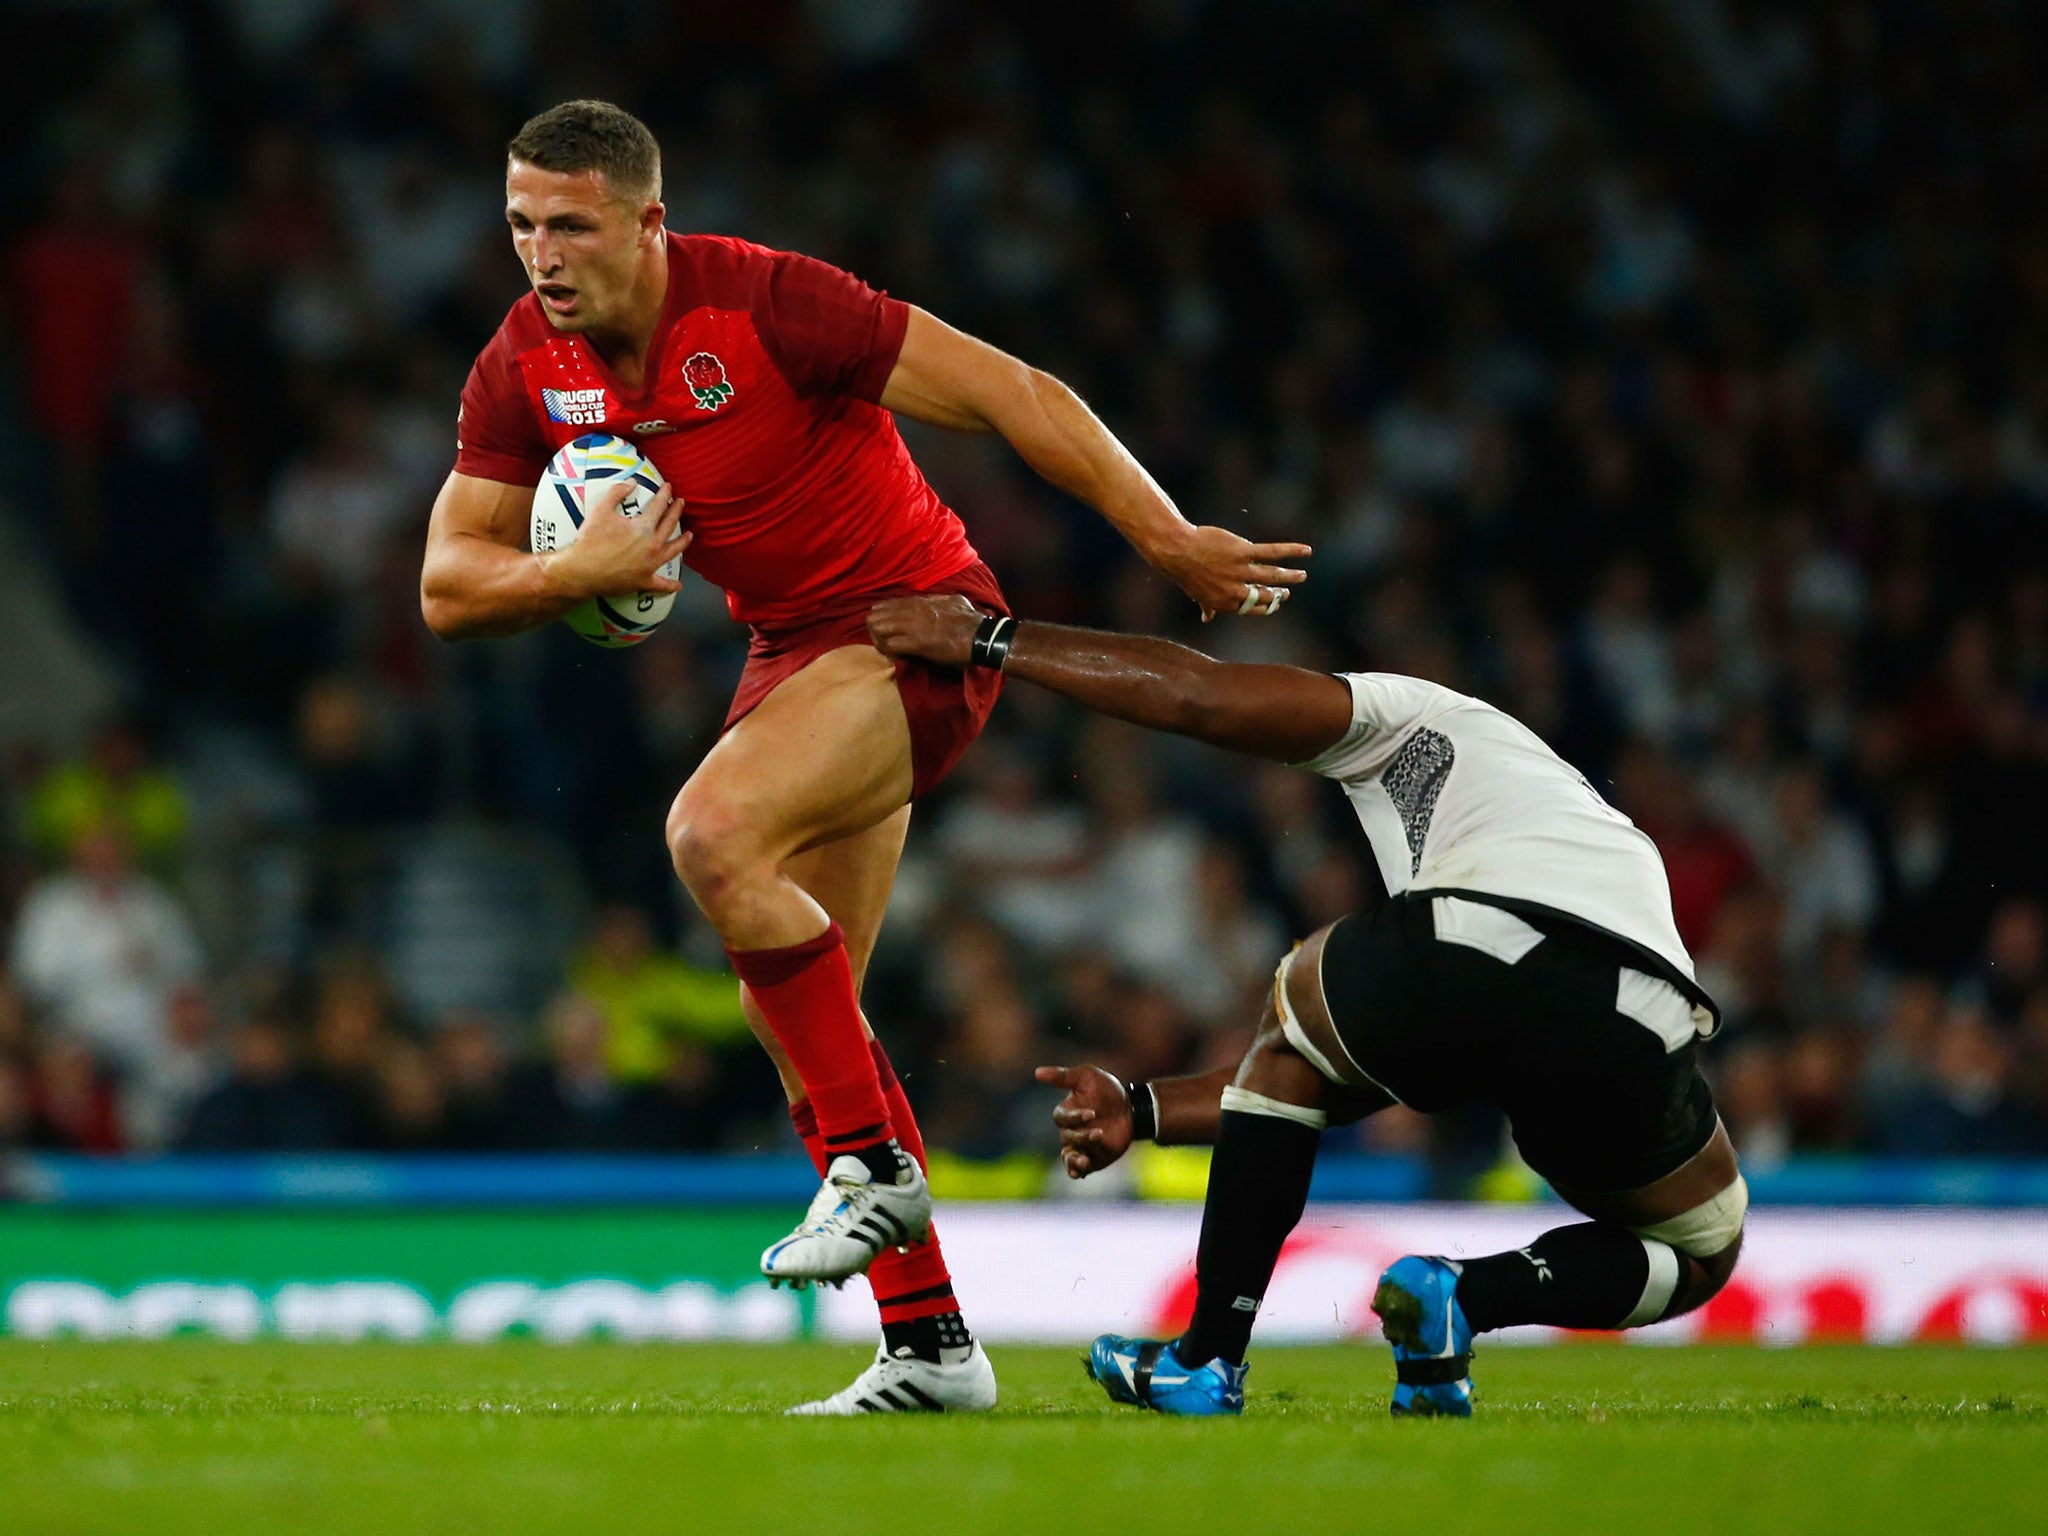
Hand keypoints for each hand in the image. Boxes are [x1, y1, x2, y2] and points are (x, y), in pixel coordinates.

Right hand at [538, 479, 689, 600]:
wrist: (582, 571)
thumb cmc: (590, 541)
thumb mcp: (600, 510)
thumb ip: (616, 493)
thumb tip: (632, 482)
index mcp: (643, 527)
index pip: (659, 506)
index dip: (664, 494)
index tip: (668, 487)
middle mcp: (652, 545)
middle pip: (670, 525)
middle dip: (676, 512)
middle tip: (680, 503)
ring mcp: (651, 565)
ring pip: (673, 551)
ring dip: (683, 542)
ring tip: (689, 535)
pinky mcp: (645, 581)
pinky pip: (662, 584)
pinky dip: (671, 585)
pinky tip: (678, 585)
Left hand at [867, 592, 987, 665]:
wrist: (982, 636)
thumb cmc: (971, 620)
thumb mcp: (953, 600)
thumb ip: (938, 600)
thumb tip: (933, 600)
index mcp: (919, 602)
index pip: (886, 604)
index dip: (883, 618)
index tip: (889, 629)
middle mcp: (912, 611)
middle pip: (874, 615)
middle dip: (875, 630)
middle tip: (885, 642)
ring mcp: (913, 626)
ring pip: (877, 629)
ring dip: (879, 641)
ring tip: (889, 650)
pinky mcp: (916, 643)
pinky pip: (889, 646)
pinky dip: (889, 653)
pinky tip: (897, 657)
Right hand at [1036, 1064, 1133, 1178]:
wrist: (1132, 1109)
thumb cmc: (1107, 1090)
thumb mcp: (1087, 1076)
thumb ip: (1063, 1076)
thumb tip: (1037, 1072)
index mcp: (1066, 1112)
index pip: (1061, 1118)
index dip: (1075, 1117)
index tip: (1092, 1113)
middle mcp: (1070, 1131)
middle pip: (1067, 1138)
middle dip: (1082, 1137)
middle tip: (1098, 1133)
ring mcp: (1081, 1146)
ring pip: (1069, 1157)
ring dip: (1075, 1159)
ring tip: (1083, 1161)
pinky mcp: (1094, 1159)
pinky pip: (1081, 1168)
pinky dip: (1076, 1171)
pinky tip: (1078, 1173)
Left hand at [1149, 525, 1311, 621]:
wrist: (1178, 550)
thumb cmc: (1186, 571)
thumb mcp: (1197, 594)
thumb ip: (1208, 607)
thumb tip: (1206, 619)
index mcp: (1227, 604)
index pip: (1254, 608)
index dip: (1268, 606)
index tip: (1277, 601)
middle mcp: (1236, 591)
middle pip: (1266, 594)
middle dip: (1279, 593)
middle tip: (1288, 590)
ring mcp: (1241, 571)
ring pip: (1273, 575)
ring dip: (1290, 576)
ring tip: (1302, 576)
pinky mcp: (1244, 552)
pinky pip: (1272, 552)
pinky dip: (1291, 551)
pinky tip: (1305, 550)